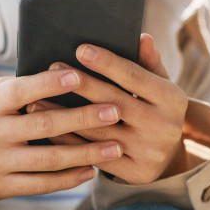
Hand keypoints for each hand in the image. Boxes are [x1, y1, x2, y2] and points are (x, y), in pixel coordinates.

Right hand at [0, 72, 125, 202]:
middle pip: (43, 125)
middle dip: (82, 117)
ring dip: (86, 153)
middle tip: (115, 111)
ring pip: (47, 159)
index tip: (80, 76)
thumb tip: (67, 69)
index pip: (20, 90)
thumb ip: (23, 87)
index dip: (49, 83)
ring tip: (116, 147)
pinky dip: (68, 179)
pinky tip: (91, 171)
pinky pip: (40, 183)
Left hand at [31, 34, 188, 183]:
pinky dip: (70, 142)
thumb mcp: (160, 86)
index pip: (134, 77)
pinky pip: (95, 155)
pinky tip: (49, 128)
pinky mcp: (134, 172)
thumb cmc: (157, 110)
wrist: (169, 158)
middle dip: (81, 84)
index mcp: (172, 99)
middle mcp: (163, 126)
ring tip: (38, 100)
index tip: (80, 49)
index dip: (107, 63)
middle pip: (113, 102)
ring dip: (65, 115)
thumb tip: (141, 37)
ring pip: (99, 131)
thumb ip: (149, 63)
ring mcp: (149, 152)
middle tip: (52, 70)